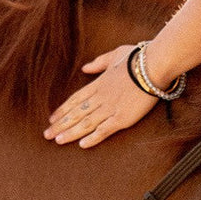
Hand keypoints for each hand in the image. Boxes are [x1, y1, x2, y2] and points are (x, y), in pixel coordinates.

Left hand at [43, 44, 157, 148]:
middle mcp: (101, 97)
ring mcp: (111, 108)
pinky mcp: (122, 118)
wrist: (154, 66)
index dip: (63, 110)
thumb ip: (99, 62)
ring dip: (71, 133)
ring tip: (58, 140)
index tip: (52, 118)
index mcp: (99, 83)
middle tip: (47, 135)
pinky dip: (93, 138)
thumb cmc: (138, 57)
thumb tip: (85, 68)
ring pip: (86, 123)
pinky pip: (104, 130)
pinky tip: (82, 145)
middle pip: (76, 113)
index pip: (76, 99)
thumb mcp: (116, 54)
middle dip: (60, 124)